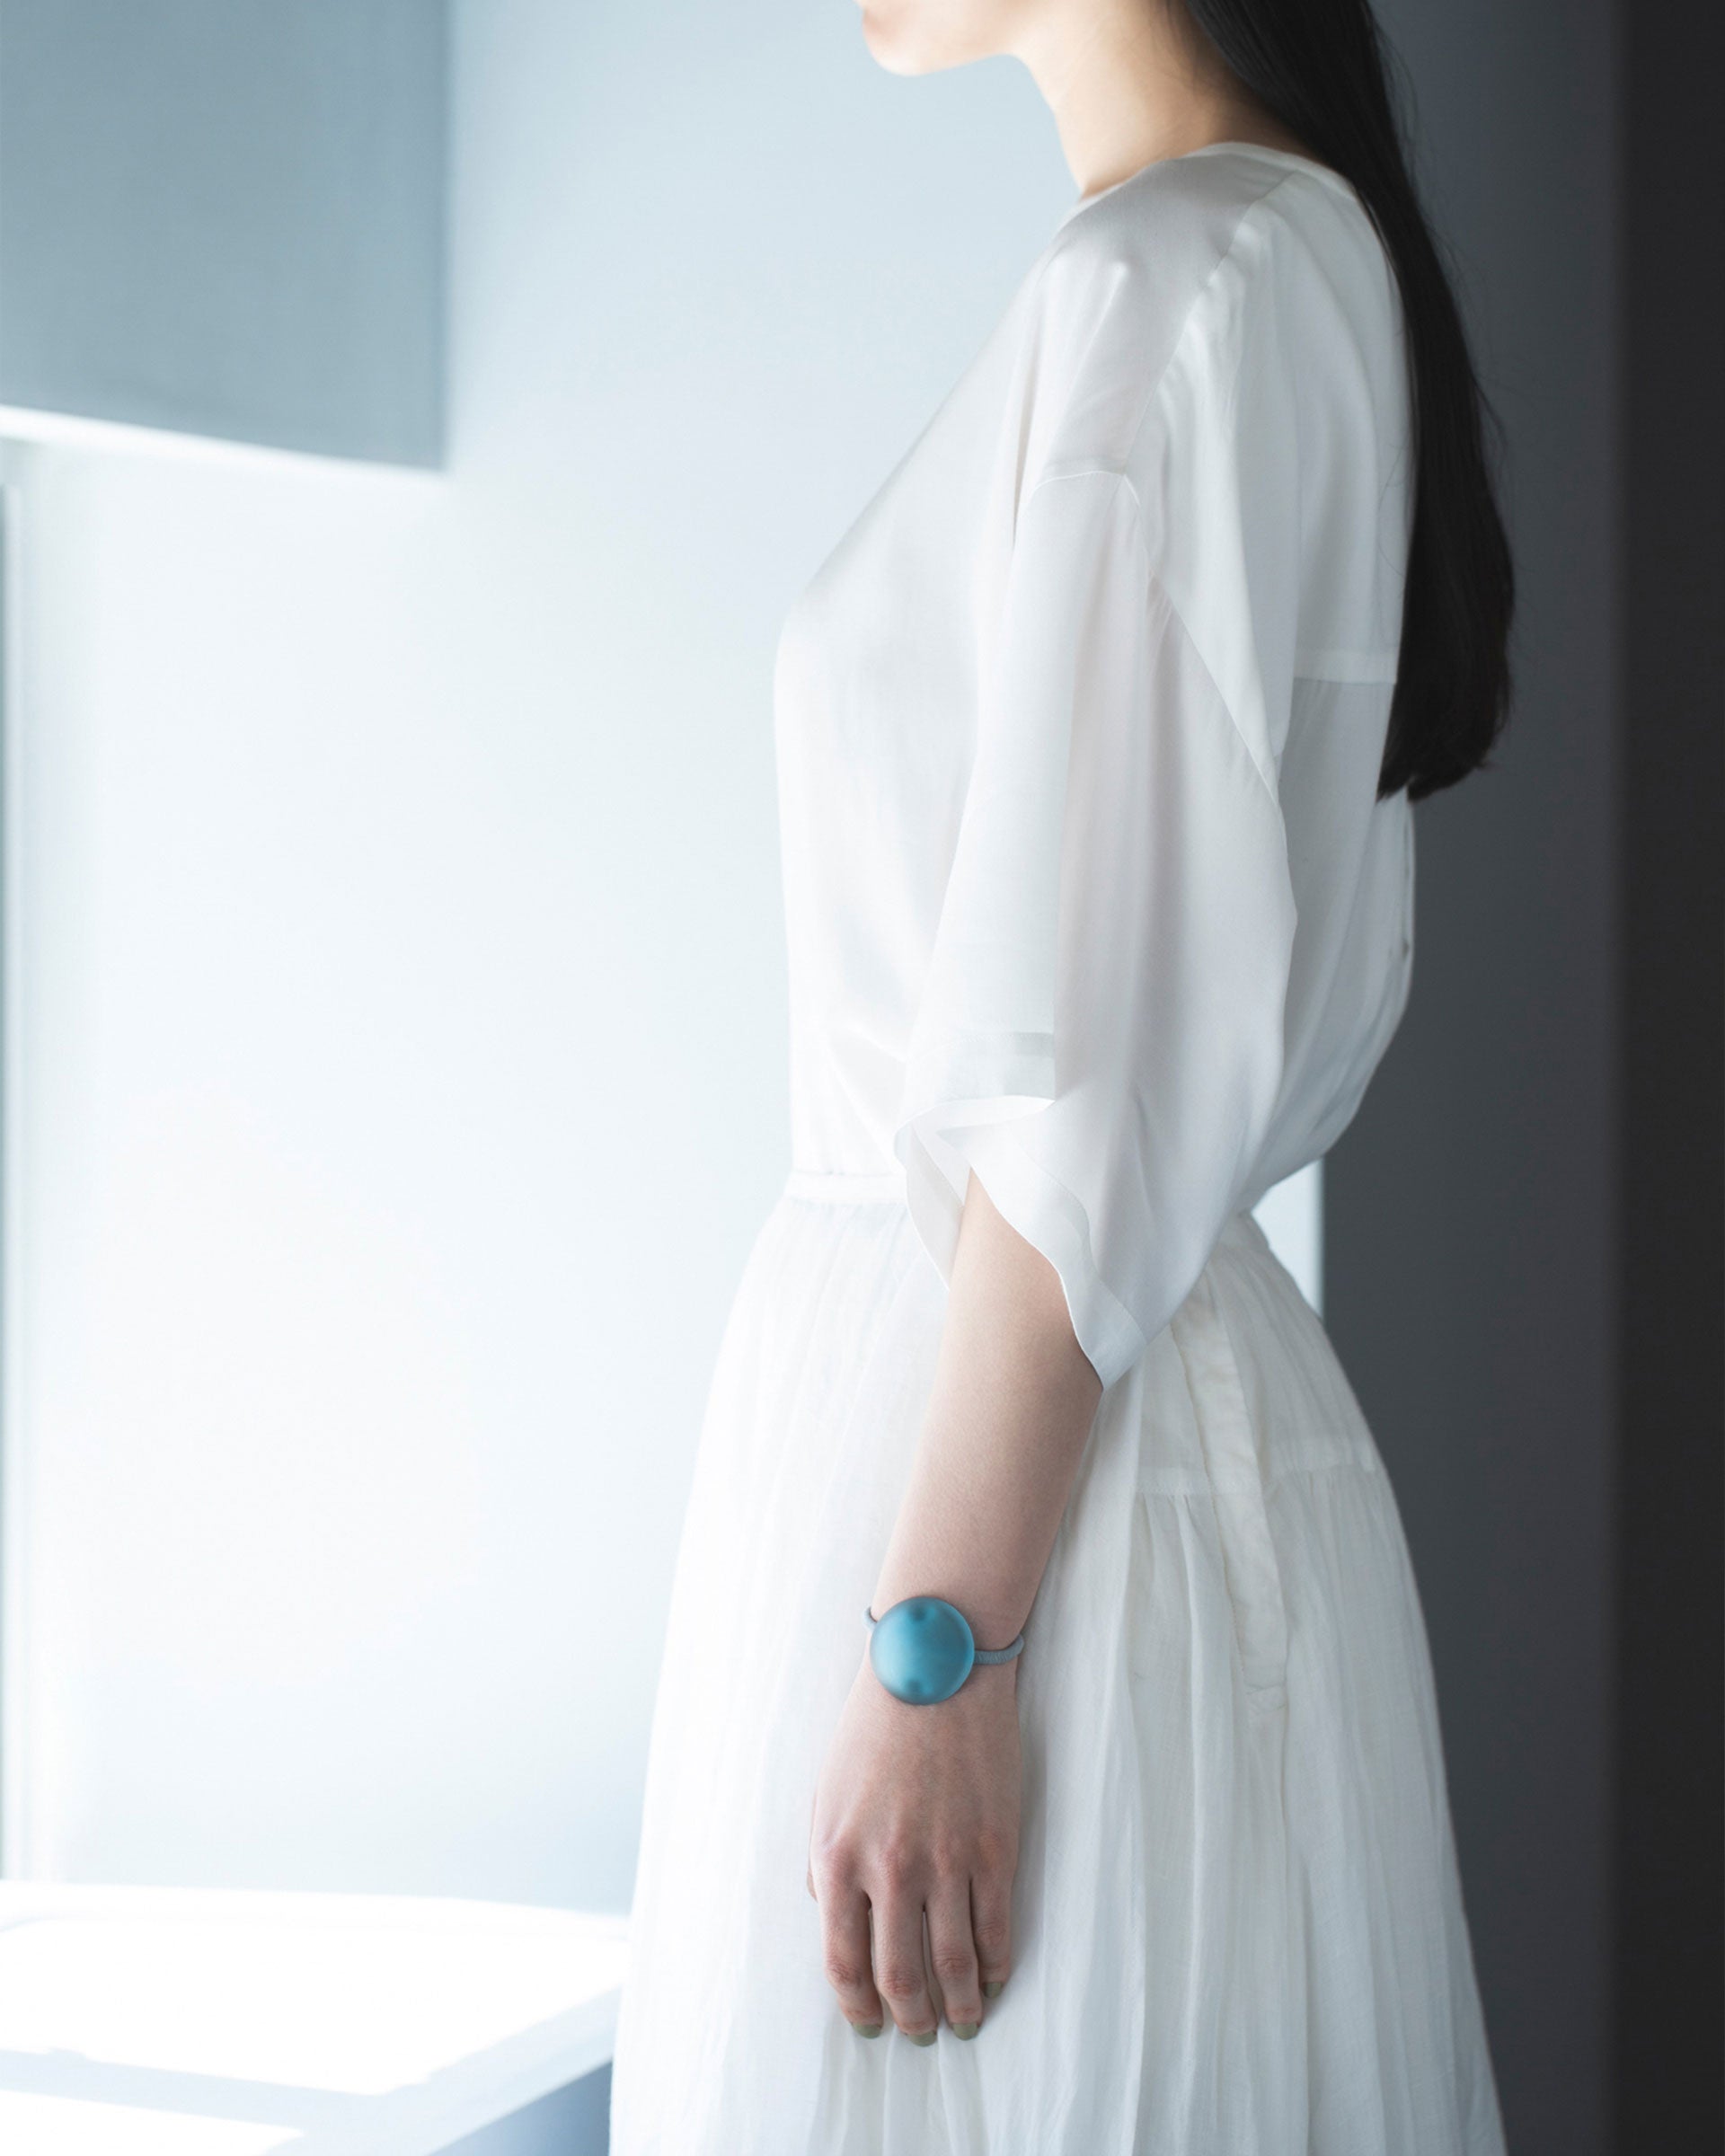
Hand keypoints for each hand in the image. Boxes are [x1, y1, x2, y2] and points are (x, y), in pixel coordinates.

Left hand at [806, 1650, 1019, 2041]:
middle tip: (918, 2034)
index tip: (868, 2026)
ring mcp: (947, 1861)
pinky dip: (997, 1968)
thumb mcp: (825, 1793)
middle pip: (900, 1977)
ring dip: (959, 2007)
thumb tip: (833, 1920)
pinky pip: (997, 1930)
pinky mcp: (995, 1848)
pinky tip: (994, 1979)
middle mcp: (889, 1868)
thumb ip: (825, 1862)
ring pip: (955, 1966)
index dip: (857, 2008)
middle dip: (910, 2019)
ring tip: (962, 2022)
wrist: (935, 1667)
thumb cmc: (873, 1727)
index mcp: (838, 1855)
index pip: (843, 1962)